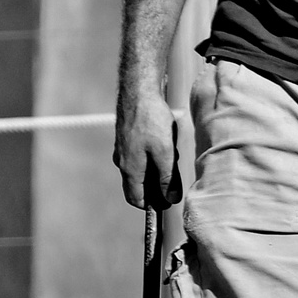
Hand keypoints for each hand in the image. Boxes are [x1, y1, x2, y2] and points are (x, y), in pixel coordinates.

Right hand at [113, 87, 181, 209]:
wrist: (138, 91)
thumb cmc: (151, 121)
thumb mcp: (165, 153)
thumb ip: (167, 178)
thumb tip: (170, 199)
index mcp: (129, 169)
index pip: (136, 199)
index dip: (152, 205)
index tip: (168, 203)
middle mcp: (121, 162)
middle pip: (138, 186)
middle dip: (156, 189)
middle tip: (175, 181)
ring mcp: (122, 150)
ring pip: (140, 171)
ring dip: (156, 172)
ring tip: (172, 160)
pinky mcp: (127, 139)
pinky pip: (140, 157)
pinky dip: (153, 159)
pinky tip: (166, 147)